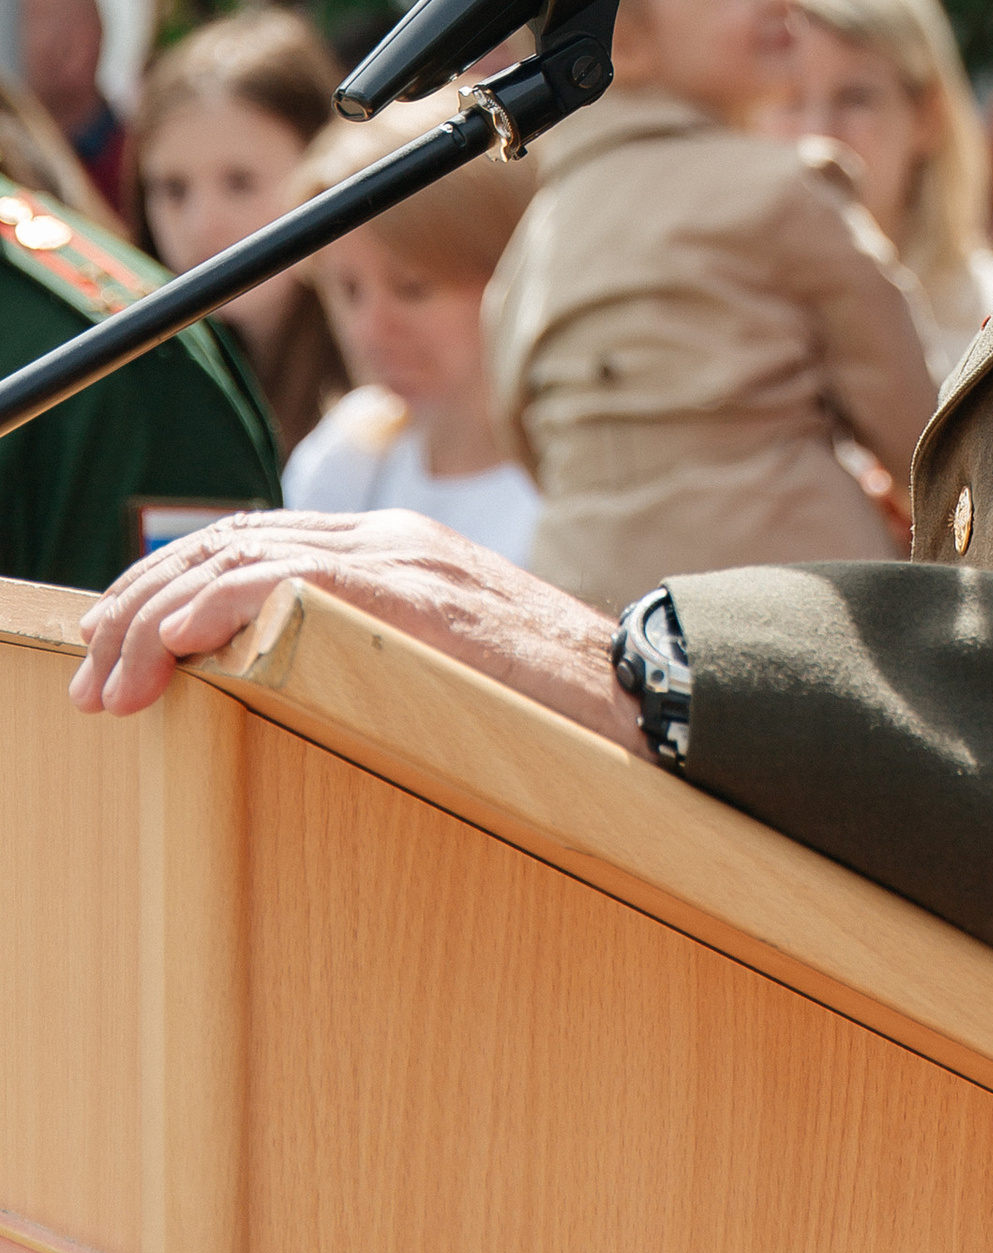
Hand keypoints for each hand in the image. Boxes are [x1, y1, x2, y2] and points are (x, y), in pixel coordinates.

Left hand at [67, 508, 643, 753]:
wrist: (638, 702)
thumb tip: (303, 700)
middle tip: (93, 674)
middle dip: (141, 604)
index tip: (117, 641)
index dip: (173, 585)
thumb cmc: (552, 713)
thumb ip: (382, 659)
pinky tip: (169, 650)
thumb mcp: (452, 672)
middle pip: (230, 540)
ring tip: (110, 682)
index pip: (256, 541)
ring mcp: (398, 558)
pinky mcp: (403, 591)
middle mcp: (391, 539)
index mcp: (400, 552)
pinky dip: (208, 608)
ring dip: (153, 620)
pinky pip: (279, 581)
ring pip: (236, 557)